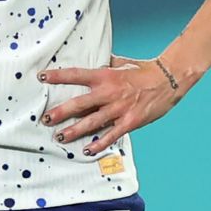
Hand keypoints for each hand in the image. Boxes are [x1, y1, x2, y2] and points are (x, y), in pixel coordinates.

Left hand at [39, 54, 181, 155]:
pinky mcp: (129, 121)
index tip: (42, 76)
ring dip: (74, 131)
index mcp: (105, 75)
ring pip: (91, 122)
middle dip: (60, 112)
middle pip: (79, 103)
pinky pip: (111, 135)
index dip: (58, 76)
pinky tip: (87, 149)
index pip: (76, 74)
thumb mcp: (121, 63)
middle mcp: (109, 92)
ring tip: (60, 136)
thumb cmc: (143, 70)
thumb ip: (105, 64)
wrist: (167, 80)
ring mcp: (119, 108)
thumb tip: (93, 60)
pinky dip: (98, 143)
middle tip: (46, 118)